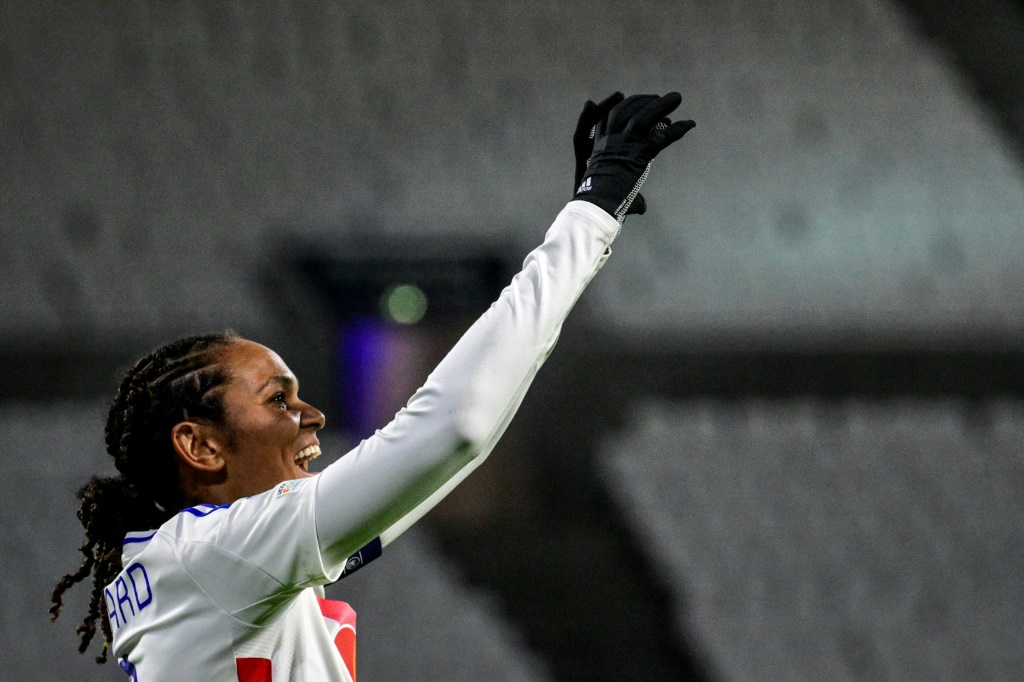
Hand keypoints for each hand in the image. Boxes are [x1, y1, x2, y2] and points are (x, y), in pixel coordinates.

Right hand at [572, 92, 694, 223]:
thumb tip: (643, 208)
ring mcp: (624, 146)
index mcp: (600, 148)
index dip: (622, 107)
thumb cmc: (600, 206)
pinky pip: (661, 138)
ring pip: (643, 117)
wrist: (595, 207)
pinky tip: (690, 124)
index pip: (608, 118)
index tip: (632, 102)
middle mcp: (610, 142)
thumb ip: (628, 196)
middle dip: (642, 100)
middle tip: (658, 97)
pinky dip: (677, 131)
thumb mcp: (608, 195)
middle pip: (624, 110)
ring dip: (662, 105)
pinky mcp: (638, 155)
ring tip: (677, 97)